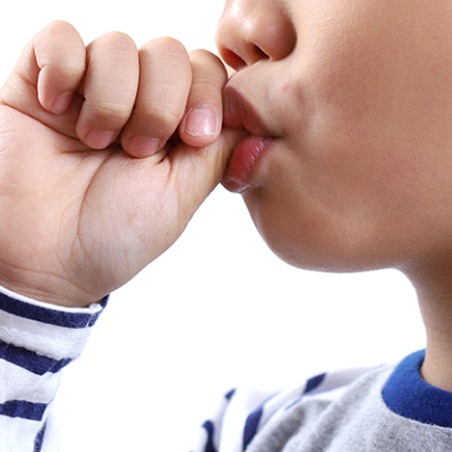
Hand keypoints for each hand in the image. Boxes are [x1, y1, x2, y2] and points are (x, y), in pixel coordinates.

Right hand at [0, 21, 240, 306]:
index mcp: (173, 127)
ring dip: (112, 99)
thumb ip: (215, 147)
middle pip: (169, 52)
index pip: (207, 72)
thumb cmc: (116, 236)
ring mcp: (89, 89)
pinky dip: (63, 68)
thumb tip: (244, 110)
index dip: (207, 94)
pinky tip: (58, 110)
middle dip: (160, 102)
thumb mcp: (181, 195)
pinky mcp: (40, 82)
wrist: (47, 261)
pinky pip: (60, 38)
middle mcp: (135, 103)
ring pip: (118, 45)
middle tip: (138, 149)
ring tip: (95, 143)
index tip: (192, 138)